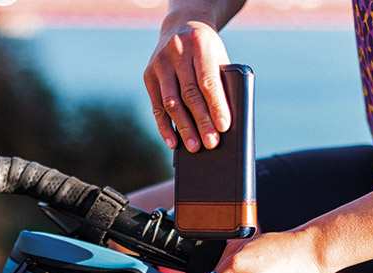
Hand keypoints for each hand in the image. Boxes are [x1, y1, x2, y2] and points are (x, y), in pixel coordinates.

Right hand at [144, 14, 230, 151]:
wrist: (182, 25)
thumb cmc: (206, 49)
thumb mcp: (218, 56)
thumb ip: (221, 82)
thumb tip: (222, 123)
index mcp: (200, 44)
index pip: (208, 81)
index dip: (216, 105)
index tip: (223, 126)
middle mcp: (177, 52)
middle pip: (190, 94)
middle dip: (201, 121)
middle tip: (211, 142)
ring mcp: (160, 64)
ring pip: (172, 103)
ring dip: (183, 128)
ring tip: (194, 147)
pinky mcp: (148, 75)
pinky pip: (157, 107)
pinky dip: (165, 127)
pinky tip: (173, 142)